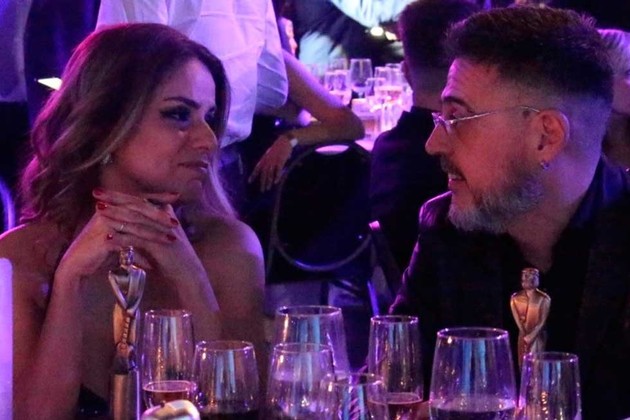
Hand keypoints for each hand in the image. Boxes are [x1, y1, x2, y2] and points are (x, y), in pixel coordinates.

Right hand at [54, 189, 186, 286]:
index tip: (175, 197)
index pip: (137, 199)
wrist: (77, 266)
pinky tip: (156, 252)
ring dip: (156, 232)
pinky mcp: (104, 237)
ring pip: (136, 225)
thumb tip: (155, 227)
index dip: (156, 196)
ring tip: (173, 238)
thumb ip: (135, 232)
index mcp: (112, 205)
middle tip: (176, 223)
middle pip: (138, 209)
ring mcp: (105, 222)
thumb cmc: (99, 252)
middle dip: (159, 216)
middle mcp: (108, 209)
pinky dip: (144, 247)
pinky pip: (130, 240)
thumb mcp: (120, 239)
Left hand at [90, 189, 209, 283]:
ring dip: (116, 214)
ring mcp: (163, 230)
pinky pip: (139, 239)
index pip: (138, 201)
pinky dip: (123, 238)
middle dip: (115, 198)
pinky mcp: (161, 244)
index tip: (101, 192)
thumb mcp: (154, 244)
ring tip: (99, 210)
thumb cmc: (171, 261)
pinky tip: (108, 238)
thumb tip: (120, 234)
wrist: (188, 275)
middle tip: (96, 193)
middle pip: (136, 205)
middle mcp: (164, 219)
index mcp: (162, 215)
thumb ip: (139, 237)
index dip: (120, 196)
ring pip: (136, 219)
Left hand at [248, 135, 293, 191]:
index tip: (249, 182)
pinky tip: (276, 182)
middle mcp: (267, 161)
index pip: (256, 168)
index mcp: (264, 159)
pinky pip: (278, 171)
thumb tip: (268, 167)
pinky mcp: (280, 161)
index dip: (253, 175)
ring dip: (268, 182)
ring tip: (268, 188)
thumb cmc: (278, 147)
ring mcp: (273, 161)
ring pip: (270, 174)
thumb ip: (268, 160)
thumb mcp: (270, 153)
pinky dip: (277, 176)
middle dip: (262, 182)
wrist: (284, 140)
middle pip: (263, 174)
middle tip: (262, 190)